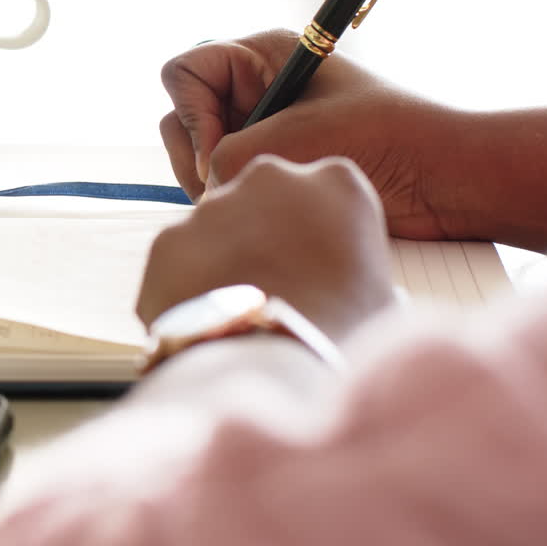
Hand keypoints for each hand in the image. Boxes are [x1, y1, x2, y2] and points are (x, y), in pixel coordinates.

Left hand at [136, 155, 396, 339]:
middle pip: (262, 198)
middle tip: (271, 284)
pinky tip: (206, 320)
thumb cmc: (341, 336)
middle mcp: (269, 176)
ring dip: (221, 259)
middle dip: (263, 232)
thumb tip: (359, 292)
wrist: (271, 369)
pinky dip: (185, 284)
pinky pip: (178, 258)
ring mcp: (212, 205)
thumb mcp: (378, 296)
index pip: (322, 191)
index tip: (315, 265)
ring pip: (215, 228)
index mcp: (337, 183)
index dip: (315, 231)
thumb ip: (357, 270)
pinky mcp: (168, 237)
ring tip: (237, 311)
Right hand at [159, 29, 455, 240]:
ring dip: (211, 183)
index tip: (218, 153)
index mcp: (261, 57)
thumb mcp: (293, 140)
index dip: (190, 115)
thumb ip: (226, 156)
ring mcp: (258, 129)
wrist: (444, 181)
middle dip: (195, 155)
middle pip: (181, 116)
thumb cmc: (383, 140)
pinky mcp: (269, 166)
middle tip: (224, 188)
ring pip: (196, 155)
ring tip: (253, 202)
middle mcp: (253, 89)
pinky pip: (221, 182)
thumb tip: (203, 184)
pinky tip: (265, 212)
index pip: (183, 73)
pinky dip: (230, 200)